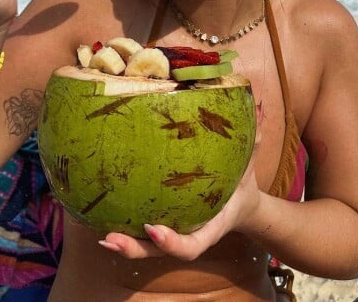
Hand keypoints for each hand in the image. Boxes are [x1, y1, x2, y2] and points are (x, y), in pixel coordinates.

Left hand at [99, 116, 262, 260]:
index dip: (172, 242)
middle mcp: (189, 232)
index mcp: (211, 226)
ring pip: (144, 247)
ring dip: (121, 242)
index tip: (154, 229)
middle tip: (111, 238)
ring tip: (100, 234)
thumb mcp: (250, 163)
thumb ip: (253, 140)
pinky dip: (121, 225)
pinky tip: (98, 217)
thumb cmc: (242, 183)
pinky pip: (139, 229)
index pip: (191, 245)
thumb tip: (259, 107)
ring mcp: (174, 231)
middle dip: (133, 248)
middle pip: (157, 251)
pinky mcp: (162, 222)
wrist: (242, 205)